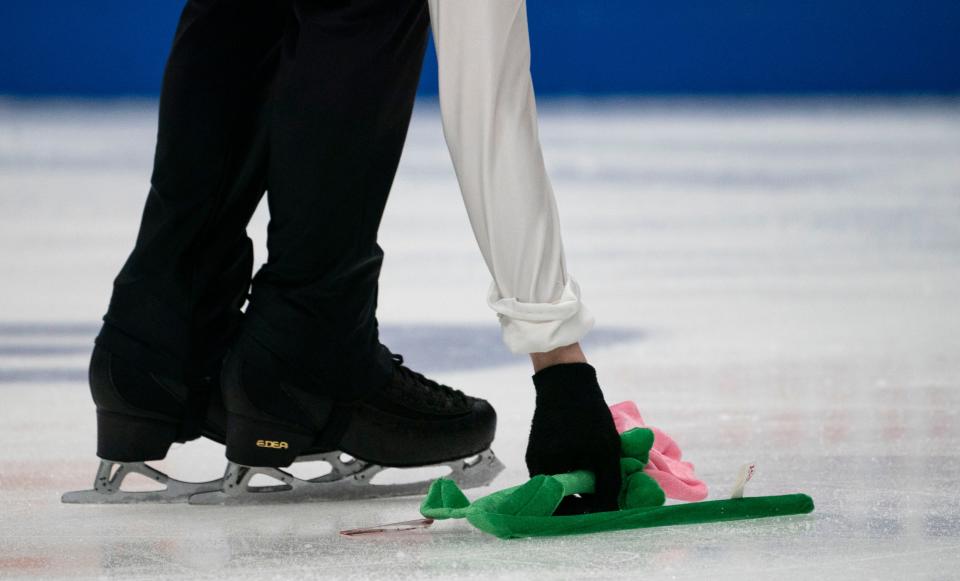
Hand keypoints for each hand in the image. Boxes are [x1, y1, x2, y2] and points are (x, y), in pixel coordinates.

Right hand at [525, 363, 621, 513]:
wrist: (567, 378)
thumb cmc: (587, 416)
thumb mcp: (604, 452)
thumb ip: (607, 486)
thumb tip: (608, 513)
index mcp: (547, 473)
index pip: (561, 509)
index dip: (582, 512)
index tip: (601, 506)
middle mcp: (537, 467)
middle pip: (562, 495)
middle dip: (585, 493)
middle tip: (606, 485)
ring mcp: (537, 455)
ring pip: (562, 479)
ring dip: (582, 478)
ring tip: (600, 466)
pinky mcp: (540, 444)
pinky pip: (559, 465)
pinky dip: (575, 465)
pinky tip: (589, 452)